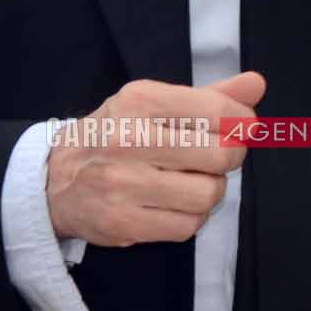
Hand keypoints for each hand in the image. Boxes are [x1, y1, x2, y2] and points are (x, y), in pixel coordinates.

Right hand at [46, 72, 264, 246]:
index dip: (243, 123)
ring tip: (192, 181)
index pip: (217, 111)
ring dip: (210, 191)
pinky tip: (173, 204)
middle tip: (215, 157)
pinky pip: (187, 226)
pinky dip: (190, 217)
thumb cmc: (115, 135)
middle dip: (229, 157)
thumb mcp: (154, 104)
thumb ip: (209, 96)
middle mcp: (130, 139)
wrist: (54, 180)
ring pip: (208, 194)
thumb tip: (256, 84)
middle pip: (221, 155)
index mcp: (140, 101)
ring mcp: (124, 184)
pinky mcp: (122, 222)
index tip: (243, 128)